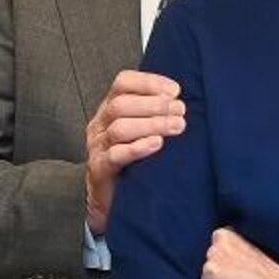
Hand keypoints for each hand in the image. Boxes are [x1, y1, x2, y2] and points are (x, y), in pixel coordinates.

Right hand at [83, 69, 184, 231]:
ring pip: (119, 129)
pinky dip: (137, 148)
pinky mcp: (100, 169)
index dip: (149, 82)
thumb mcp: (143, 128)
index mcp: (110, 107)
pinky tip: (157, 144)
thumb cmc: (134, 157)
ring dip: (152, 124)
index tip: (175, 90)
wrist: (112, 196)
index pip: (123, 83)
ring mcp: (97, 147)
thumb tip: (181, 98)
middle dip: (155, 105)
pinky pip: (115, 156)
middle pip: (121, 105)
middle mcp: (100, 124)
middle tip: (181, 111)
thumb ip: (156, 111)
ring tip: (177, 126)